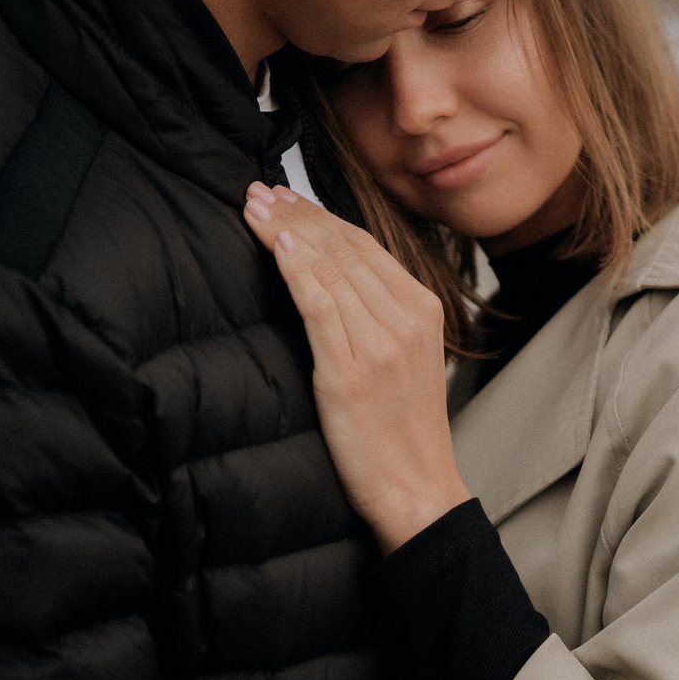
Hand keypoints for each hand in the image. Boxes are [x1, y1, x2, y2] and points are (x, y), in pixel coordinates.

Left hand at [243, 183, 468, 551]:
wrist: (417, 489)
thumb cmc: (403, 431)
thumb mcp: (405, 360)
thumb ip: (377, 316)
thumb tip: (329, 277)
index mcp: (423, 309)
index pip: (365, 246)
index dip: (322, 215)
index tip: (286, 196)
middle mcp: (407, 318)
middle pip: (345, 248)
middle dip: (299, 214)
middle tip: (259, 190)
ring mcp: (381, 343)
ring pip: (330, 269)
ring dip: (288, 231)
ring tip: (255, 208)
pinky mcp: (351, 370)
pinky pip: (320, 305)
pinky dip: (298, 269)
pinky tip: (279, 244)